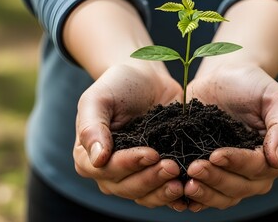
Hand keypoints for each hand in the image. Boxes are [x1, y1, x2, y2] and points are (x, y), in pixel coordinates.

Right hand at [73, 64, 187, 209]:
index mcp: (88, 156)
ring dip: (163, 191)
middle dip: (150, 179)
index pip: (106, 170)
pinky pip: (162, 193)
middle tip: (172, 167)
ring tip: (182, 181)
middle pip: (127, 187)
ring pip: (145, 195)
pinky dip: (174, 195)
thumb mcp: (98, 98)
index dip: (128, 165)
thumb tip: (97, 159)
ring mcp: (134, 175)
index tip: (151, 153)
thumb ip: (91, 126)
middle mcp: (109, 172)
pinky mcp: (156, 174)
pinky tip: (189, 190)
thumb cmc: (119, 85)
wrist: (148, 80)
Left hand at [184, 63, 277, 210]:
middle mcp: (257, 172)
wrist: (224, 78)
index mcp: (276, 155)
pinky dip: (196, 199)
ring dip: (205, 193)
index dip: (238, 164)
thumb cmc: (252, 84)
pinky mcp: (213, 173)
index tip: (215, 155)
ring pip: (224, 196)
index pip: (258, 168)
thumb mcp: (275, 97)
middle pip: (240, 187)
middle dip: (217, 179)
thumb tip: (276, 160)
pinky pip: (207, 195)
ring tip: (186, 184)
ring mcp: (234, 175)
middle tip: (194, 168)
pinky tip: (181, 195)